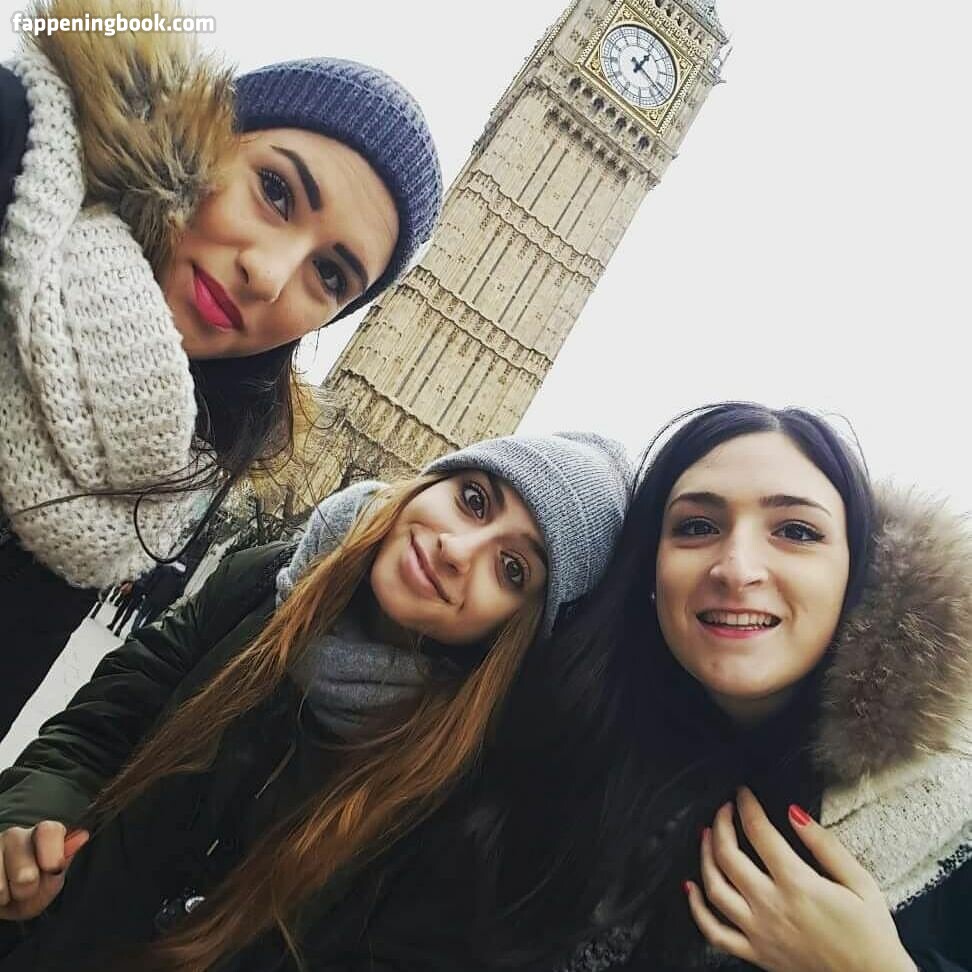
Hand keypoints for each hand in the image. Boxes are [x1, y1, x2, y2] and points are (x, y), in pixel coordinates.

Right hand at [0, 823, 88, 919]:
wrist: (8, 904)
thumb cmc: (35, 889)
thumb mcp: (51, 880)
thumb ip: (63, 860)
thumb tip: (82, 835)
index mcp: (41, 835)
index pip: (49, 830)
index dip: (51, 850)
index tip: (53, 868)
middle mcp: (15, 836)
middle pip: (21, 855)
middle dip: (26, 884)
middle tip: (27, 889)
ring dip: (5, 895)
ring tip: (9, 893)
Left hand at [684, 788, 915, 971]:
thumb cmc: (871, 935)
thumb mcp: (861, 883)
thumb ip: (825, 845)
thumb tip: (794, 814)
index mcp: (799, 885)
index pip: (759, 833)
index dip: (747, 806)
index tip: (743, 793)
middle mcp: (772, 907)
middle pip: (729, 856)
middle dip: (721, 823)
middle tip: (724, 809)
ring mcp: (760, 932)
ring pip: (715, 888)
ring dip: (705, 856)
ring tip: (706, 835)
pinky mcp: (756, 954)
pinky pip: (715, 933)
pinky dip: (697, 909)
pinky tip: (690, 888)